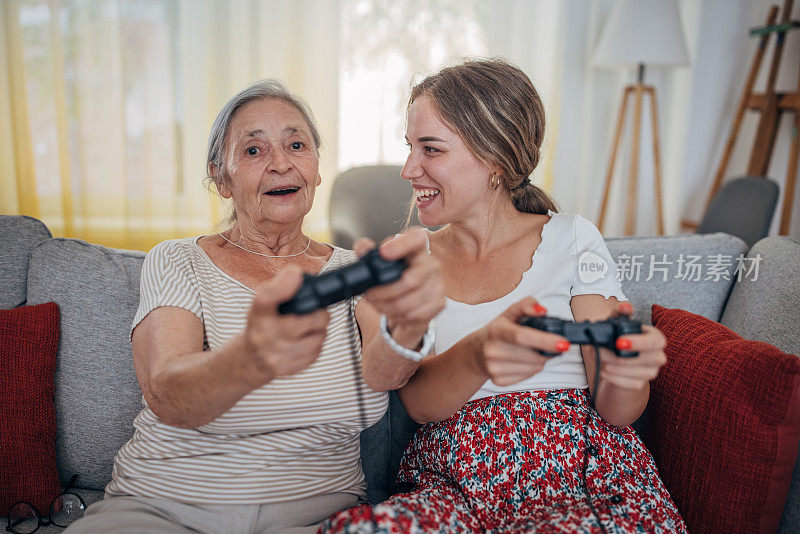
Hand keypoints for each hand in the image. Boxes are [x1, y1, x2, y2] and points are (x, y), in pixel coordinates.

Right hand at [243, 265, 328, 378]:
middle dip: (320, 314)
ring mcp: (274, 355)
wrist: (249, 359)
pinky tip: (306, 341)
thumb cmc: (262, 324)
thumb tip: (297, 275)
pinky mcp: (286, 369)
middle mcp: (263, 334)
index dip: (283, 285)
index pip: (266, 298)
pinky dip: (315, 346)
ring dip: (320, 331)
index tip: (296, 274)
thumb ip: (279, 288)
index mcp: (258, 313)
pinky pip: (315, 354)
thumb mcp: (263, 304)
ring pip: (317, 338)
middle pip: (307, 320)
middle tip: (318, 312)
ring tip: (312, 327)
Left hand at [355, 228, 444, 347]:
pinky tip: (390, 311)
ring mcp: (438, 284)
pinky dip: (397, 316)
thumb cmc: (397, 276)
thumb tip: (362, 248)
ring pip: (409, 302)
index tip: (383, 252)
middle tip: (370, 294)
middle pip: (410, 280)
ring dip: (386, 306)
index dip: (401, 245)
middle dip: (384, 291)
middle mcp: (431, 263)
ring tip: (376, 304)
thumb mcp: (380, 261)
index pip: (416, 239)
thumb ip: (368, 251)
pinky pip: (414, 314)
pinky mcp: (439, 303)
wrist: (412, 298)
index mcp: (417, 248)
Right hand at [479, 297, 569, 385]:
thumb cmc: (498, 330)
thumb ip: (527, 304)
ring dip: (539, 361)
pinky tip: (522, 361)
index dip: (545, 340)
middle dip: (546, 351)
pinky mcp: (498, 381)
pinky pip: (527, 377)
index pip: (522, 336)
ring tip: (528, 352)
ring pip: (534, 368)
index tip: (564, 344)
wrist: (476, 352)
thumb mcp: (510, 312)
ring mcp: (494, 368)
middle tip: (543, 344)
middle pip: (534, 356)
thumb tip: (543, 311)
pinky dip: (531, 370)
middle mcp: (493, 350)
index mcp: (497, 330)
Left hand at [598, 302, 666, 390]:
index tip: (619, 342)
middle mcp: (658, 356)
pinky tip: (602, 369)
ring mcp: (651, 372)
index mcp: (656, 338)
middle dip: (615, 355)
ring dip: (610, 365)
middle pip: (642, 359)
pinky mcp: (640, 384)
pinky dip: (612, 376)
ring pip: (633, 372)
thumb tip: (625, 307)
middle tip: (598, 350)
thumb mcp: (617, 323)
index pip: (656, 341)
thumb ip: (620, 313)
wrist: (616, 362)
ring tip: (596, 357)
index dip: (639, 342)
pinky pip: (627, 383)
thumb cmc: (619, 339)